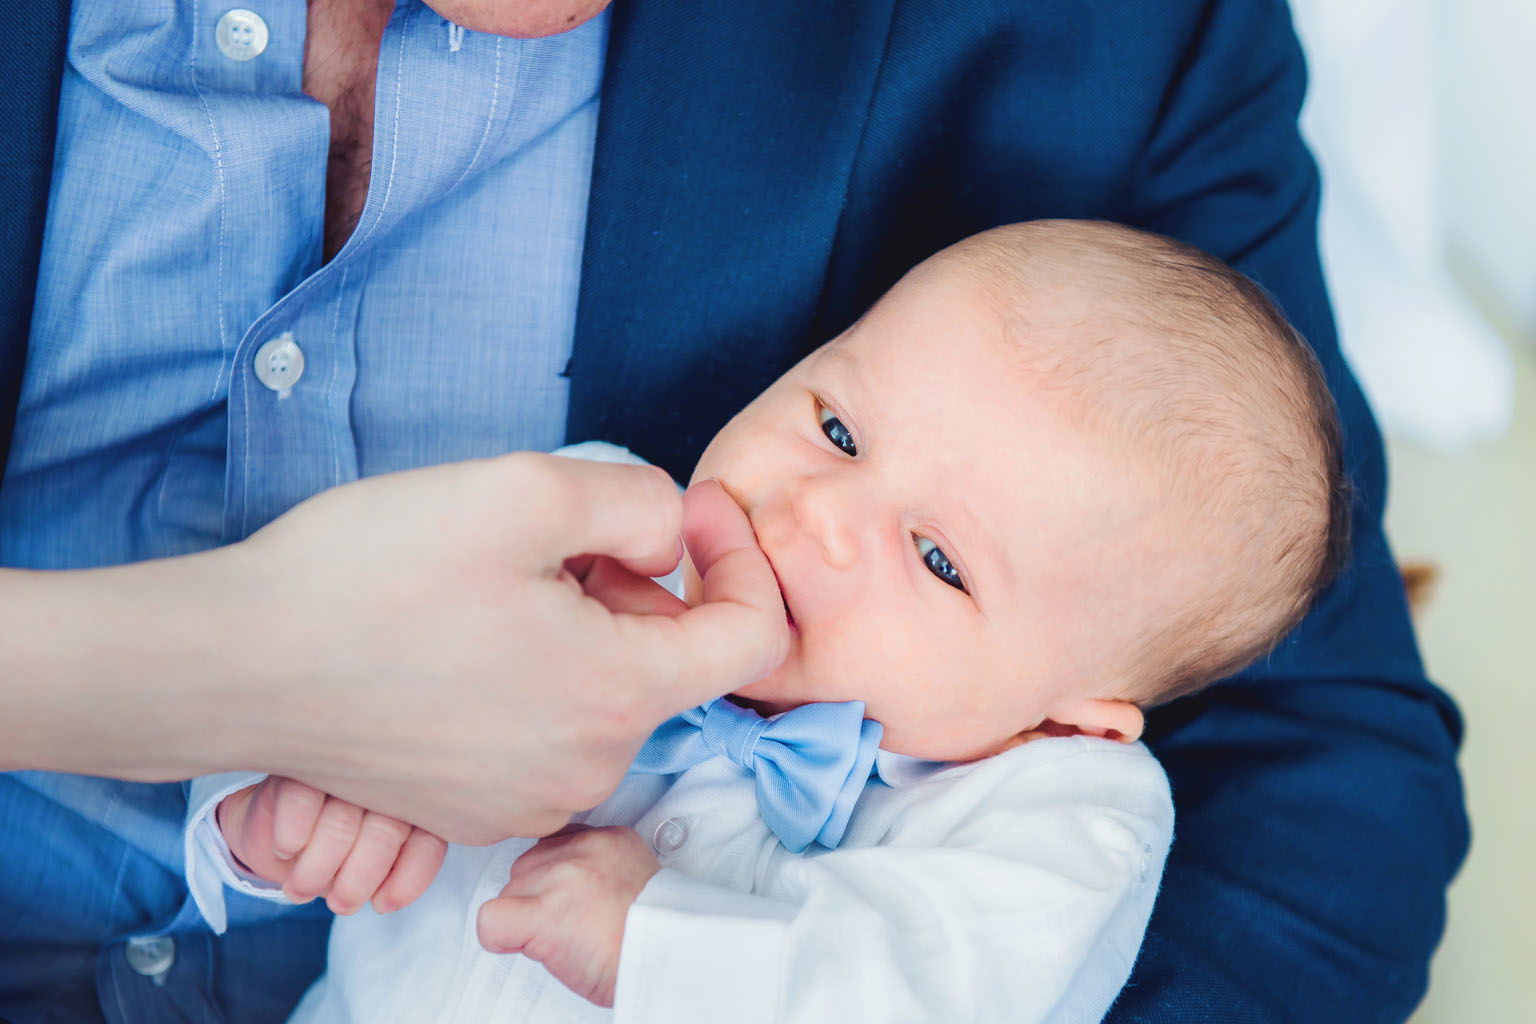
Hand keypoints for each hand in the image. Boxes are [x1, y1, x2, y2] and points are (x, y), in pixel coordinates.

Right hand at [2, 456, 784, 841]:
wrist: (235, 664)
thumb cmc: (368, 576)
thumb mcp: (525, 491)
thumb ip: (637, 501)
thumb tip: (673, 539)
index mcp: (617, 695)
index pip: (754, 638)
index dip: (740, 558)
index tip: (689, 511)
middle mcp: (589, 767)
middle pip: (672, 662)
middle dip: (643, 585)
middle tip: (564, 534)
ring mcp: (531, 798)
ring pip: (609, 692)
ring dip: (588, 626)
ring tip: (503, 580)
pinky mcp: (478, 807)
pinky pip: (551, 728)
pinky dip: (542, 673)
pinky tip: (470, 632)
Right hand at [216, 777, 447, 913]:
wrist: (284, 829)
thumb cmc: (338, 852)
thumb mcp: (369, 871)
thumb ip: (390, 876)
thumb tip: (385, 901)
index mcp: (414, 809)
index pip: (426, 842)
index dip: (409, 878)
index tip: (383, 904)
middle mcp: (386, 784)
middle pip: (386, 831)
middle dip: (359, 880)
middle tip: (338, 904)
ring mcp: (345, 771)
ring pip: (343, 820)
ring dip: (319, 865)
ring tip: (301, 888)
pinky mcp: (303, 768)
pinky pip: (303, 798)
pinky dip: (295, 830)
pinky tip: (287, 849)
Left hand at [477, 825, 661, 1006]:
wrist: (668, 957)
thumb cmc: (655, 932)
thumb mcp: (636, 876)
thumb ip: (599, 867)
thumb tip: (569, 888)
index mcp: (609, 838)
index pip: (557, 844)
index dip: (555, 878)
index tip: (570, 901)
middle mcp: (581, 849)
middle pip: (529, 866)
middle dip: (538, 898)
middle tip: (570, 927)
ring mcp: (559, 877)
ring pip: (511, 892)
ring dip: (526, 920)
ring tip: (563, 941)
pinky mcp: (542, 914)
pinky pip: (492, 920)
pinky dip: (499, 937)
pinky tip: (525, 945)